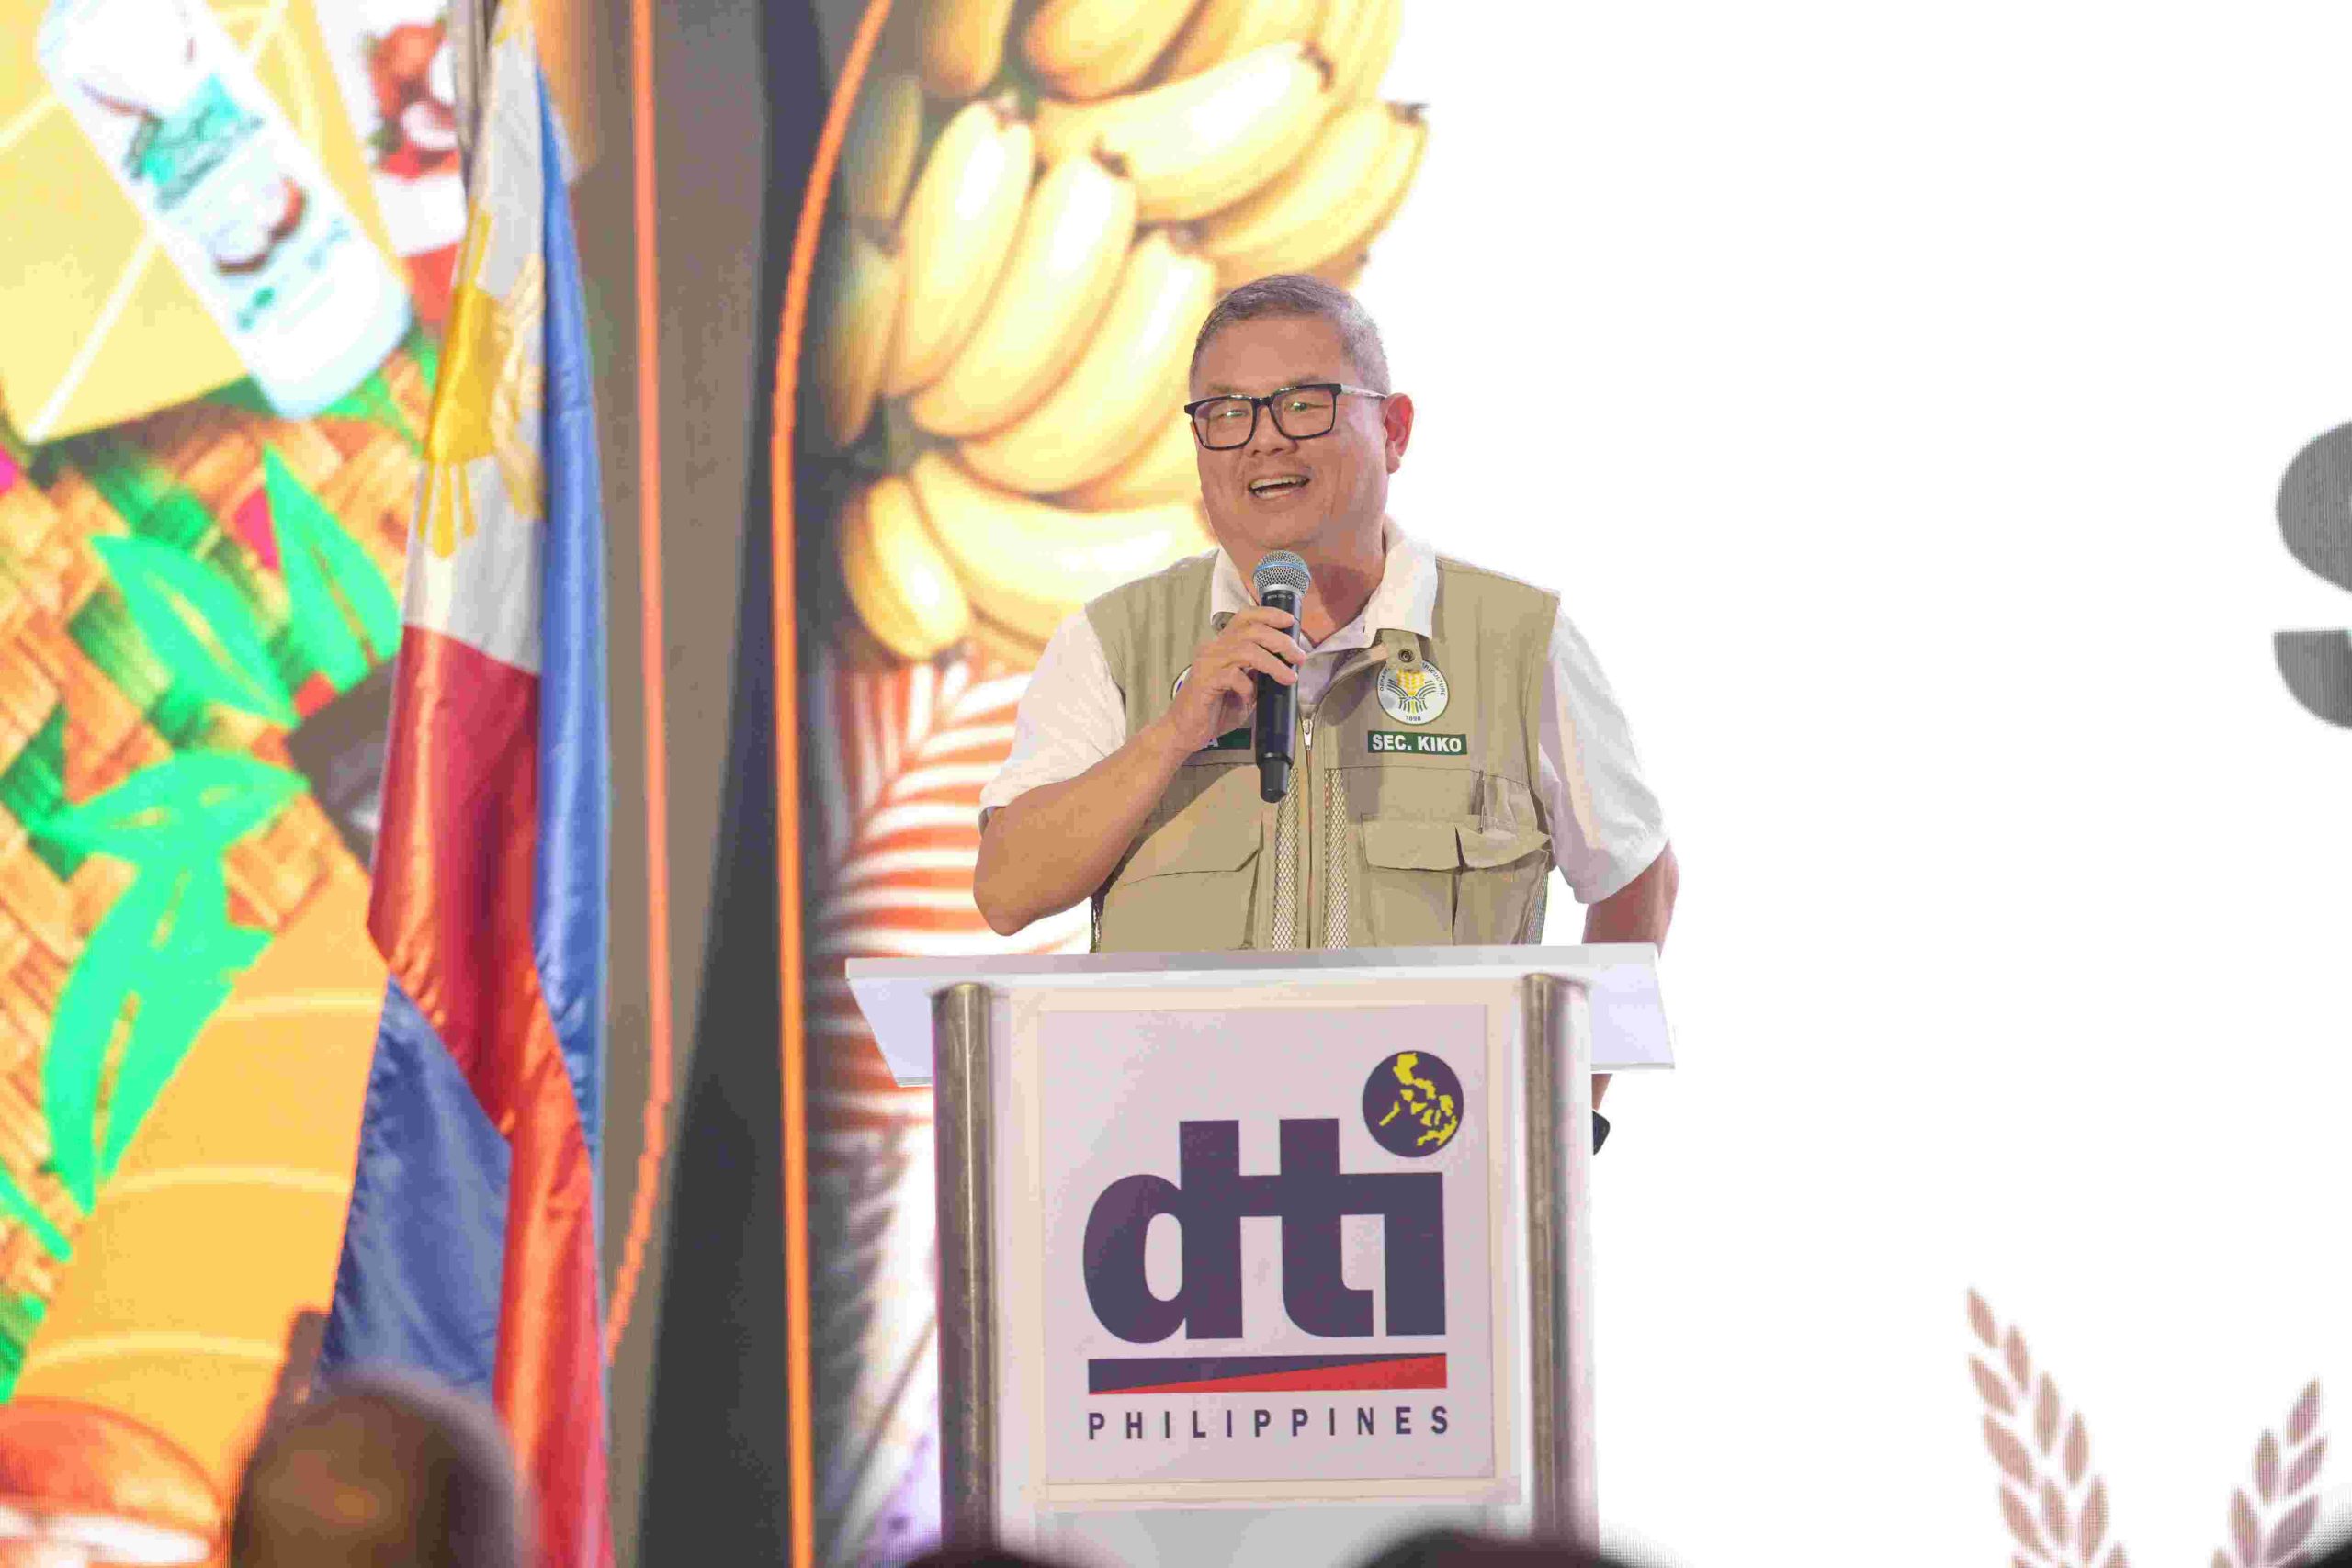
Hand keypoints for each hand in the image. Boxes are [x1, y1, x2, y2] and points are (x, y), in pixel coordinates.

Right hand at [1155, 607, 1303, 753]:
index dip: (1269, 615)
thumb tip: (1286, 665)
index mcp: (1222, 646)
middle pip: (1251, 630)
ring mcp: (1207, 664)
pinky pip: (1233, 676)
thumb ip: (1259, 675)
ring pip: (1246, 650)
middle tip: (1298, 657)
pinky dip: (1248, 686)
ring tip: (1288, 677)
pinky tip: (1250, 697)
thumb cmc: (1213, 710)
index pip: (1245, 618)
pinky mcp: (1204, 681)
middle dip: (1281, 641)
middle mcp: (1213, 649)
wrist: (1185, 731)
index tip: (1290, 621)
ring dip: (1273, 663)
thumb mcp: (1245, 689)